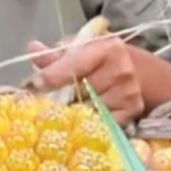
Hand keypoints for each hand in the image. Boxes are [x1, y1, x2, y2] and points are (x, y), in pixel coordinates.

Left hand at [26, 35, 144, 124]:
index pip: (76, 64)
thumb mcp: (80, 50)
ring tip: (68, 107)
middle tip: (48, 100)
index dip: (54, 75)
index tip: (36, 84)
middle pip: (80, 90)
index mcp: (107, 48)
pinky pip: (101, 122)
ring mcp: (128, 93)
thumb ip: (56, 54)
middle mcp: (122, 70)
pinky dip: (89, 122)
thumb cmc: (100, 59)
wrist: (136, 71)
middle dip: (61, 96)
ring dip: (74, 110)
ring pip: (88, 109)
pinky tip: (83, 117)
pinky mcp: (131, 112)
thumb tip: (33, 48)